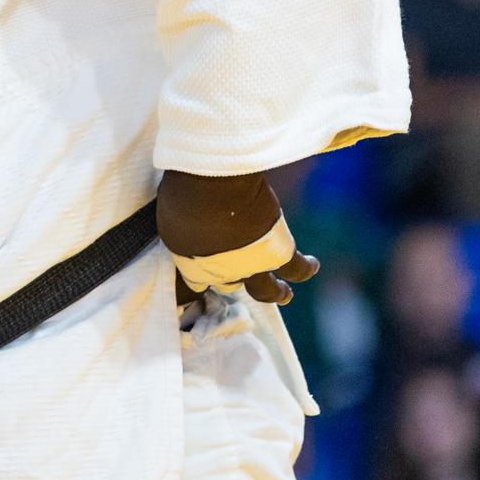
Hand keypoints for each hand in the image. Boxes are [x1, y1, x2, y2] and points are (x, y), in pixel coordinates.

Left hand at [158, 169, 318, 304]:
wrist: (213, 185)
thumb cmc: (184, 193)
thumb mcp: (168, 216)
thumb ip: (178, 228)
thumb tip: (182, 224)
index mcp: (191, 266)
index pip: (196, 283)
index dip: (201, 280)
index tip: (201, 281)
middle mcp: (222, 273)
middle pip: (231, 285)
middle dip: (233, 283)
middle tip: (238, 283)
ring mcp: (251, 266)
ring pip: (267, 290)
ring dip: (276, 292)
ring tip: (284, 294)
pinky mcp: (277, 252)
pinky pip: (296, 268)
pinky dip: (306, 268)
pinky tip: (311, 265)